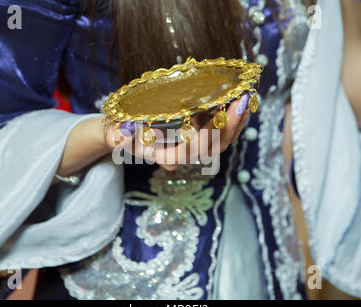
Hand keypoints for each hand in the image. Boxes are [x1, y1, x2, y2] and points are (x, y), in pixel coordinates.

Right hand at [106, 93, 251, 170]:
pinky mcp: (199, 133)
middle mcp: (184, 154)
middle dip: (230, 125)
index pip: (190, 152)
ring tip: (247, 97)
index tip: (219, 114)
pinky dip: (231, 116)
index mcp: (166, 156)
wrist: (123, 135)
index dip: (207, 136)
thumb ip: (116, 136)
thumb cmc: (119, 134)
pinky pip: (220, 130)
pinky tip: (238, 98)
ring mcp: (194, 145)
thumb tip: (124, 131)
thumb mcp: (113, 134)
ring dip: (236, 121)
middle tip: (243, 100)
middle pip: (213, 148)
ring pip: (222, 140)